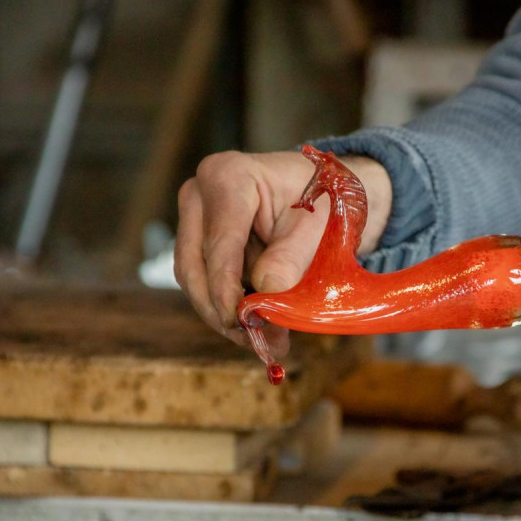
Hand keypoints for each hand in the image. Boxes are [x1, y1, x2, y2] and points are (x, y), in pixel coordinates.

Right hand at [175, 150, 391, 347]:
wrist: (324, 191)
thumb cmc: (322, 199)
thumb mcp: (317, 226)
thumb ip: (290, 261)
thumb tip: (264, 304)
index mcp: (227, 177)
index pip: (219, 243)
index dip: (225, 289)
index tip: (238, 322)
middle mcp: (199, 196)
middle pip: (195, 265)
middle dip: (221, 310)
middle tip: (256, 342)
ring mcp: (195, 219)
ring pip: (195, 279)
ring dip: (224, 314)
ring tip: (265, 341)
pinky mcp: (200, 242)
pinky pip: (205, 281)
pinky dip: (229, 305)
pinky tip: (257, 326)